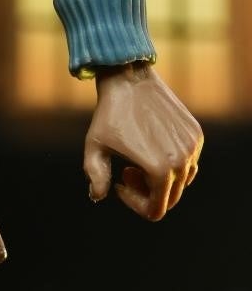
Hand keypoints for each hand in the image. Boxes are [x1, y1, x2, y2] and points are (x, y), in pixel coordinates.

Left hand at [83, 63, 201, 219]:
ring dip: (159, 178)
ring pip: (181, 181)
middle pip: (170, 198)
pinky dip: (172, 162)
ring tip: (138, 158)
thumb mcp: (94, 147)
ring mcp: (192, 147)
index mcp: (159, 169)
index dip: (135, 203)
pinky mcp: (196, 134)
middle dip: (147, 192)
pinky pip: (189, 162)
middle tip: (127, 171)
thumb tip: (98, 197)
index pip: (156, 210)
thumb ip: (96, 177)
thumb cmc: (109, 115)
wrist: (129, 80)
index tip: (120, 183)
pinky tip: (151, 145)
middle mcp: (182, 160)